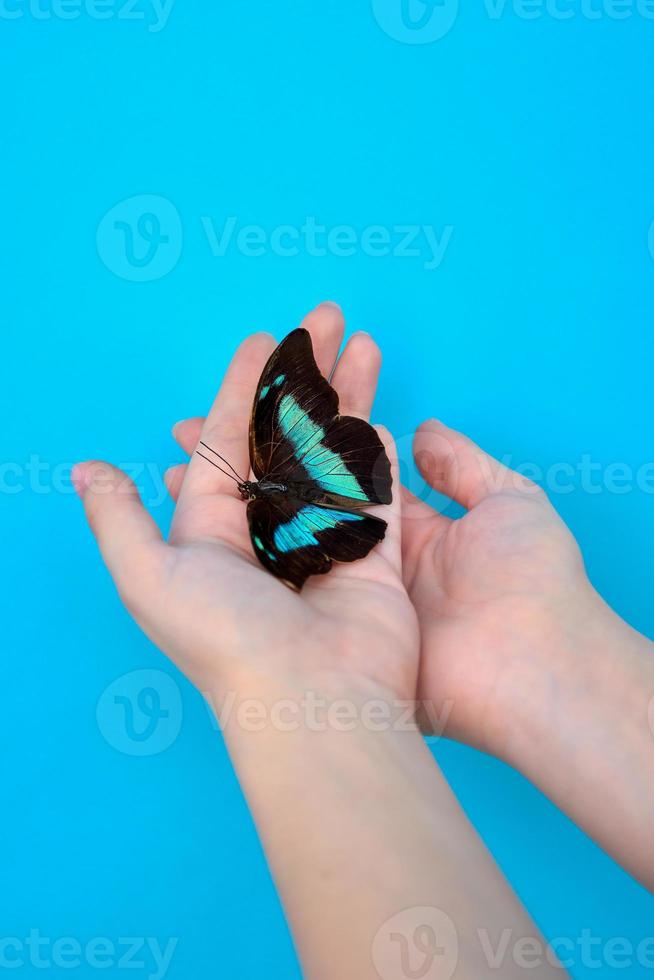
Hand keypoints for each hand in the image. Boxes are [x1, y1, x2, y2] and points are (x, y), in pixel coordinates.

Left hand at [74, 303, 418, 706]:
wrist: (311, 700)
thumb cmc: (224, 639)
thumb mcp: (149, 575)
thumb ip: (120, 518)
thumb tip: (85, 469)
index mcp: (213, 530)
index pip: (227, 439)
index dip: (241, 387)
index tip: (261, 339)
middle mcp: (268, 531)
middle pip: (286, 435)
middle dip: (304, 376)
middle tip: (325, 319)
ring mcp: (324, 541)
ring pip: (335, 452)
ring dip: (348, 397)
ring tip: (363, 344)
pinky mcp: (373, 556)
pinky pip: (376, 492)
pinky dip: (378, 454)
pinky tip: (380, 411)